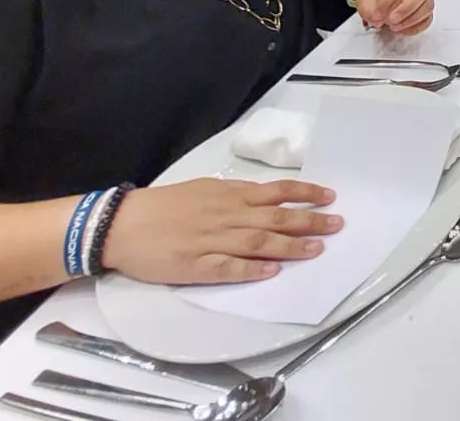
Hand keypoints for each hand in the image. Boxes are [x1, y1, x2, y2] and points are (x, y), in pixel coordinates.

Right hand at [101, 177, 340, 284]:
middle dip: (310, 220)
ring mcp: (212, 241)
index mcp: (228, 195)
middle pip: (275, 217)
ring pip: (259, 242)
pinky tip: (273, 271)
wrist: (121, 224)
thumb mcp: (202, 188)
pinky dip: (252, 269)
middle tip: (337, 224)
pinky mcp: (195, 265)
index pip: (275, 192)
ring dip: (290, 246)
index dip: (304, 193)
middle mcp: (225, 215)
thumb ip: (233, 193)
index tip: (329, 197)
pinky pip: (228, 268)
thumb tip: (263, 195)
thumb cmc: (163, 205)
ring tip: (316, 249)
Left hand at [355, 0, 432, 32]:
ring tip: (394, 27)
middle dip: (405, 9)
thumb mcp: (366, 0)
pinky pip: (427, 20)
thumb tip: (375, 19)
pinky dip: (415, 28)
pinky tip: (402, 31)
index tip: (377, 15)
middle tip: (390, 21)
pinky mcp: (427, 13)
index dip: (385, 1)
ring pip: (427, 6)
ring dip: (411, 20)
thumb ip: (367, 8)